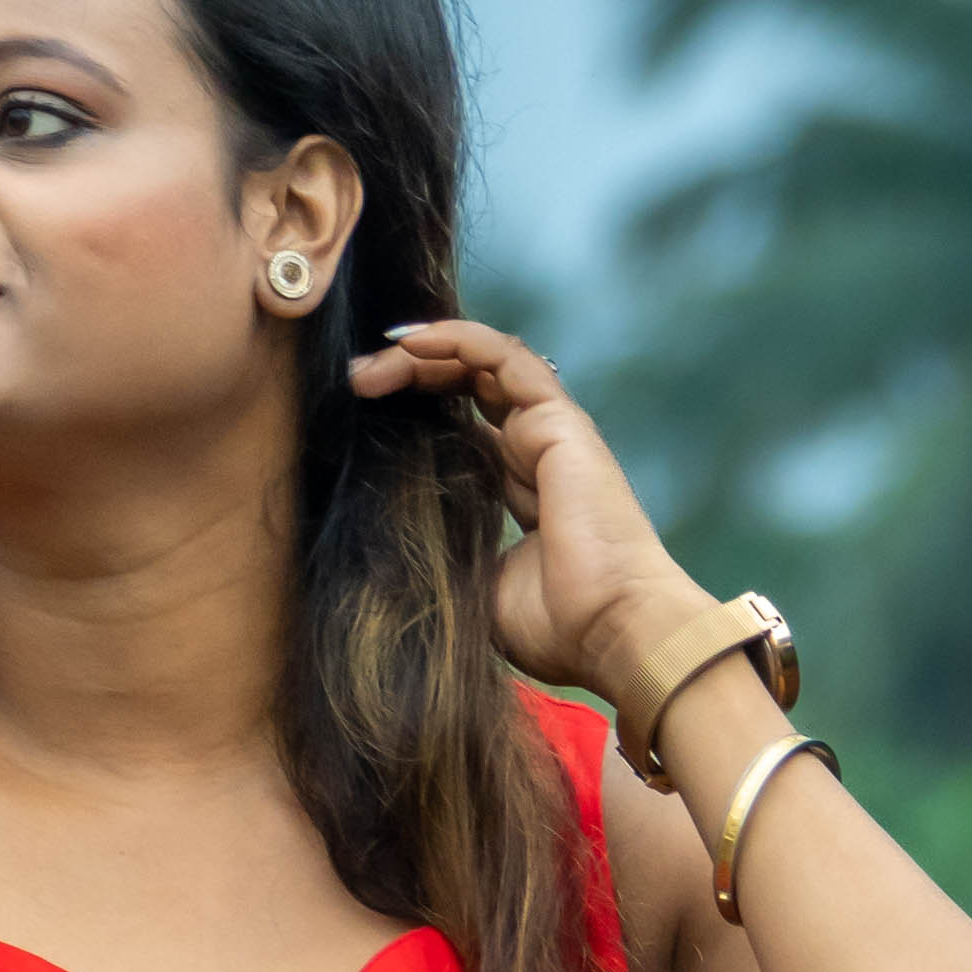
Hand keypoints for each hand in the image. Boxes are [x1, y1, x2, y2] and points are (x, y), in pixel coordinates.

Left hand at [347, 314, 732, 742]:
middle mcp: (536, 454)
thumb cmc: (557, 628)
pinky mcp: (558, 420)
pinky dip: (458, 340)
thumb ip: (449, 554)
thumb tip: (399, 546)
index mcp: (520, 494)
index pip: (467, 432)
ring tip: (376, 359)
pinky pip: (503, 358)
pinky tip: (414, 342)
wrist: (613, 631)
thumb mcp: (478, 591)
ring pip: (483, 366)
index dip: (420, 414)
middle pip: (469, 391)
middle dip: (412, 376)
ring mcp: (549, 432)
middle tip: (358, 381)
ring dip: (427, 353)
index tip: (365, 416)